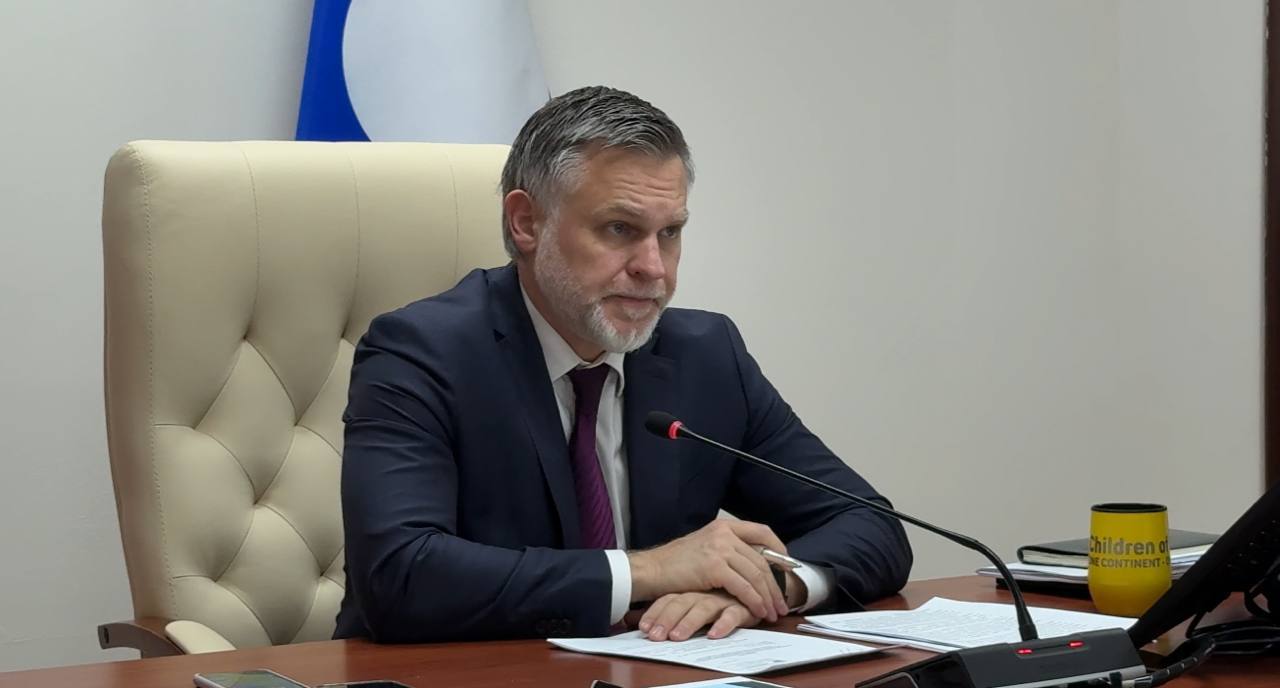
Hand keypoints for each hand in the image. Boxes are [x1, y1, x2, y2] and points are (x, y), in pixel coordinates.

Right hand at [628, 519, 787, 621]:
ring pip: (756, 574)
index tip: (788, 566)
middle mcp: (725, 534)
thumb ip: (726, 550)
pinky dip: (754, 601)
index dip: (778, 548)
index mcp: (724, 526)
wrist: (652, 569)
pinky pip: (743, 587)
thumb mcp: (704, 547)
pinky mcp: (715, 567)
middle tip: (782, 603)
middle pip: (761, 559)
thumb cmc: (674, 564)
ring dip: (767, 597)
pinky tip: (758, 611)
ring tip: (773, 613)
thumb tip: (751, 565)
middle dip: (775, 584)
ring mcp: (720, 549)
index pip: (762, 531)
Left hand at [639, 591, 761, 640]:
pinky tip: (713, 635)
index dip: (654, 614)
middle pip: (681, 604)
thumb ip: (661, 609)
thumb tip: (628, 617)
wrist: (745, 579)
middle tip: (656, 637)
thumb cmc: (714, 595)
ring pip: (703, 609)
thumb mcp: (684, 601)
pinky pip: (732, 615)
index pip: (667, 600)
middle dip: (666, 620)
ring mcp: (721, 598)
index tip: (643, 629)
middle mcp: (702, 592)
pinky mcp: (740, 606)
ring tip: (677, 637)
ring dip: (689, 623)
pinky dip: (723, 624)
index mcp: (688, 589)